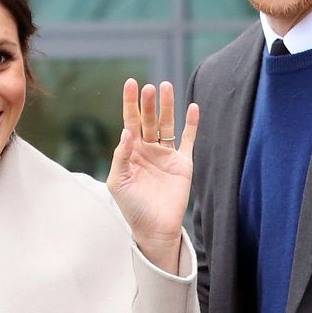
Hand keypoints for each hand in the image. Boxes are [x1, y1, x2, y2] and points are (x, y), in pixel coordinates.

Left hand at [106, 79, 199, 274]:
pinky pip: (188, 140)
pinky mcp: (183, 163)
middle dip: (149, 103)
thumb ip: (121, 156)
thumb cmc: (132, 207)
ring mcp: (166, 155)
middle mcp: (148, 150)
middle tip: (149, 87)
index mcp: (131, 152)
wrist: (154, 228)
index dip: (130, 103)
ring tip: (166, 87)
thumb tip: (127, 131)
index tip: (130, 84)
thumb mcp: (118, 182)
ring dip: (167, 107)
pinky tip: (193, 107)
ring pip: (167, 125)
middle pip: (149, 120)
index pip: (130, 121)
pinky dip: (192, 124)